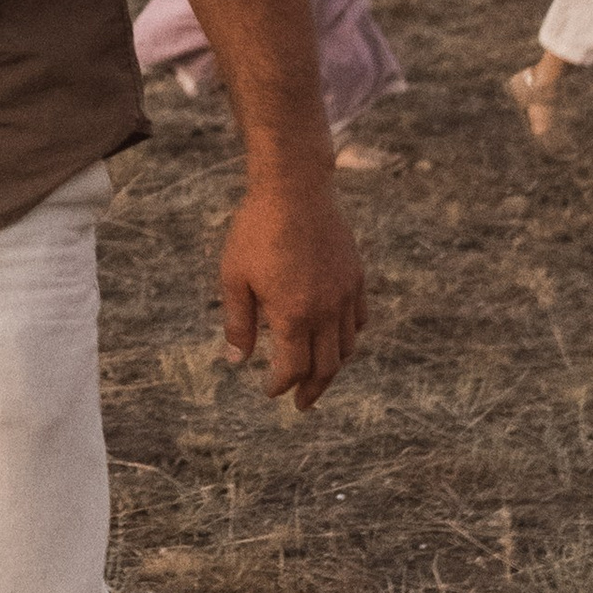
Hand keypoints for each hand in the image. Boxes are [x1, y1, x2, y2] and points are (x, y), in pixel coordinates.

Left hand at [219, 169, 365, 406]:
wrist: (294, 188)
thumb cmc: (256, 231)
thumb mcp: (234, 278)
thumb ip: (238, 323)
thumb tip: (236, 361)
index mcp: (293, 315)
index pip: (293, 368)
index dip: (281, 386)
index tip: (270, 391)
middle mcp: (325, 311)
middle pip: (326, 366)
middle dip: (312, 390)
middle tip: (301, 404)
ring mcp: (345, 294)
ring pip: (347, 346)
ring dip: (333, 367)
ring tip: (319, 376)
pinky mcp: (355, 276)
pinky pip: (359, 320)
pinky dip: (349, 338)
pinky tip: (337, 339)